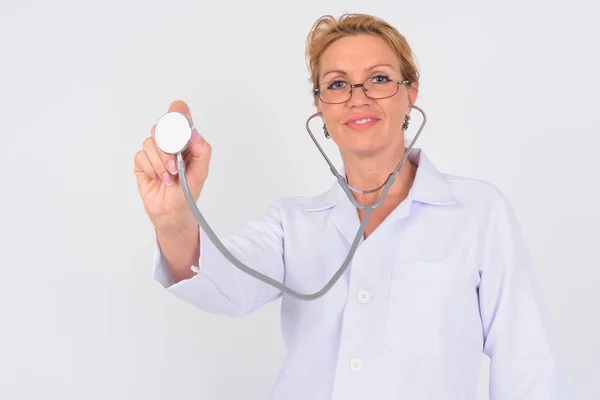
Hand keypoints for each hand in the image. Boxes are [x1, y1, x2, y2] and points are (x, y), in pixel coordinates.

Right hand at [134, 100, 210, 232]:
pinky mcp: (142, 162)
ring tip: (170, 177)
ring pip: (150, 142)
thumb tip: (194, 133)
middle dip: (167, 148)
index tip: (176, 121)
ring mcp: (154, 151)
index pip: (179, 114)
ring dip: (160, 163)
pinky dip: (152, 169)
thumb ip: (202, 152)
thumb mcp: (201, 173)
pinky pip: (141, 156)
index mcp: (185, 140)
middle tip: (175, 165)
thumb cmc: (188, 192)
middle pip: (161, 126)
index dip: (177, 112)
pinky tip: (159, 179)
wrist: (172, 212)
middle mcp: (169, 142)